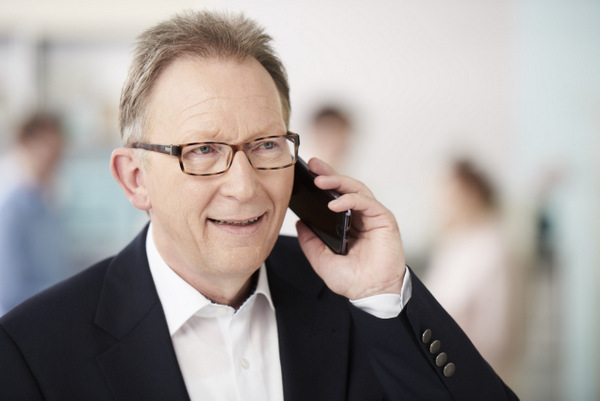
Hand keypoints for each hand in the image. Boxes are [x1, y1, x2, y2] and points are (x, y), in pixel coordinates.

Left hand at [296, 158, 405, 299]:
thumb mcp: (322, 260)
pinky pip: (366, 202)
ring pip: (356, 189)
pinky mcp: (384, 219)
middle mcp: (361, 216)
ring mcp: (373, 216)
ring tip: (318, 180)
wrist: (372, 294)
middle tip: (312, 164)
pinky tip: (334, 204)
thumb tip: (299, 222)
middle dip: (328, 173)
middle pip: (345, 187)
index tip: (304, 172)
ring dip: (337, 182)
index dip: (323, 183)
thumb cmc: (352, 280)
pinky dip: (350, 200)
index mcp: (348, 223)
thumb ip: (310, 241)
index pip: (335, 196)